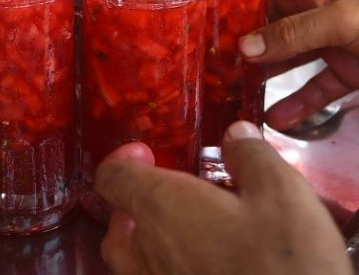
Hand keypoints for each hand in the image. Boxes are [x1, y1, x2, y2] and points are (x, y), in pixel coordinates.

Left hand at [94, 121, 350, 274]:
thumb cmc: (283, 264)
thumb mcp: (282, 196)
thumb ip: (252, 157)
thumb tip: (237, 136)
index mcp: (162, 207)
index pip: (113, 176)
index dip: (123, 158)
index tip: (146, 152)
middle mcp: (148, 251)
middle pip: (116, 226)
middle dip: (133, 207)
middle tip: (164, 198)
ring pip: (130, 264)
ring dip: (146, 244)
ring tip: (181, 235)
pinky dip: (164, 270)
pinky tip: (199, 266)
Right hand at [238, 0, 358, 129]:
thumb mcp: (344, 19)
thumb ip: (294, 32)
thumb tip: (246, 48)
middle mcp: (319, 10)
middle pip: (271, 18)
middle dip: (242, 33)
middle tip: (208, 53)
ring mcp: (333, 43)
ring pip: (287, 56)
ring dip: (262, 72)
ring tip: (229, 88)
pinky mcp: (349, 73)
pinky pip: (315, 88)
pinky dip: (296, 103)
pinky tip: (274, 118)